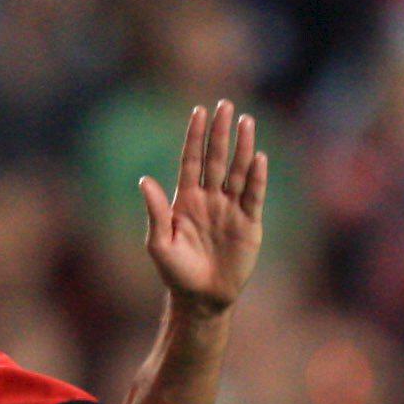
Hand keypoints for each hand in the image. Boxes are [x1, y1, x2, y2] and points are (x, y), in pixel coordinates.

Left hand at [139, 100, 265, 318]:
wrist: (202, 298)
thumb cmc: (176, 272)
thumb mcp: (159, 243)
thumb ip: (155, 211)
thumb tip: (144, 180)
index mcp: (185, 200)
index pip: (191, 161)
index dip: (195, 137)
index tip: (198, 111)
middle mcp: (210, 198)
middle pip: (216, 158)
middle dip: (220, 132)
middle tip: (226, 105)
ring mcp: (231, 208)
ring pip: (237, 170)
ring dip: (242, 146)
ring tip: (246, 121)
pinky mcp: (250, 222)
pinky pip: (254, 195)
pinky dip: (257, 177)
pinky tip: (258, 158)